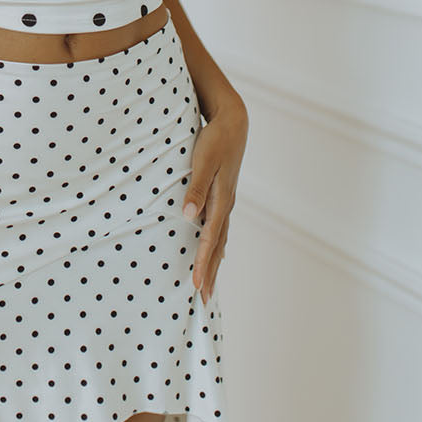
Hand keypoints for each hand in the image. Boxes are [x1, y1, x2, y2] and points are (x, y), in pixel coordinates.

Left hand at [182, 97, 247, 303]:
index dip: (203, 264)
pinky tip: (214, 252)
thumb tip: (188, 216)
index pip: (209, 239)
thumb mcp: (203, 160)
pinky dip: (216, 245)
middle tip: (204, 300)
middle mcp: (226, 204)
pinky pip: (220, 227)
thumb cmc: (215, 139)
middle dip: (211, 273)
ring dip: (214, 262)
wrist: (233, 121)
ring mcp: (227, 200)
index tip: (197, 287)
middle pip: (217, 246)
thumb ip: (196, 187)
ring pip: (220, 238)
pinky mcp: (224, 194)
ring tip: (209, 284)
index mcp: (221, 199)